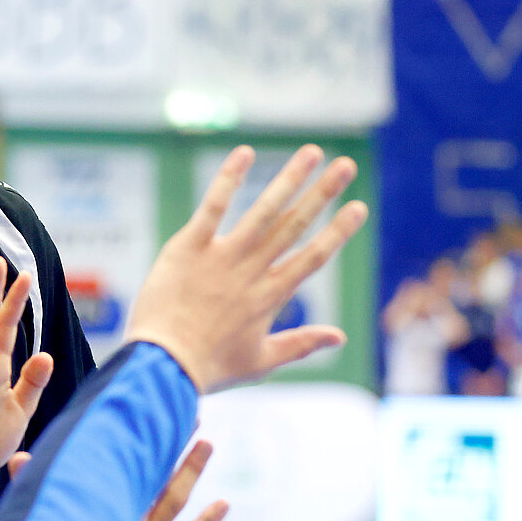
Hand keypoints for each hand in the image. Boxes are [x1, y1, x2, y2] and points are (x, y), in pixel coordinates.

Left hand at [125, 146, 365, 391]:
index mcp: (271, 296)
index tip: (359, 207)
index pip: (313, 257)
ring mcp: (222, 257)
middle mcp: (252, 271)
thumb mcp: (260, 362)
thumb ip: (301, 344)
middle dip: (323, 194)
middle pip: (295, 226)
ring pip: (263, 211)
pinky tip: (245, 152)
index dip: (338, 231)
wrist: (162, 366)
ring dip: (289, 179)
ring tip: (312, 152)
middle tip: (347, 165)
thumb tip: (341, 336)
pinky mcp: (189, 247)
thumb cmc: (209, 368)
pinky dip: (228, 179)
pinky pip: (212, 207)